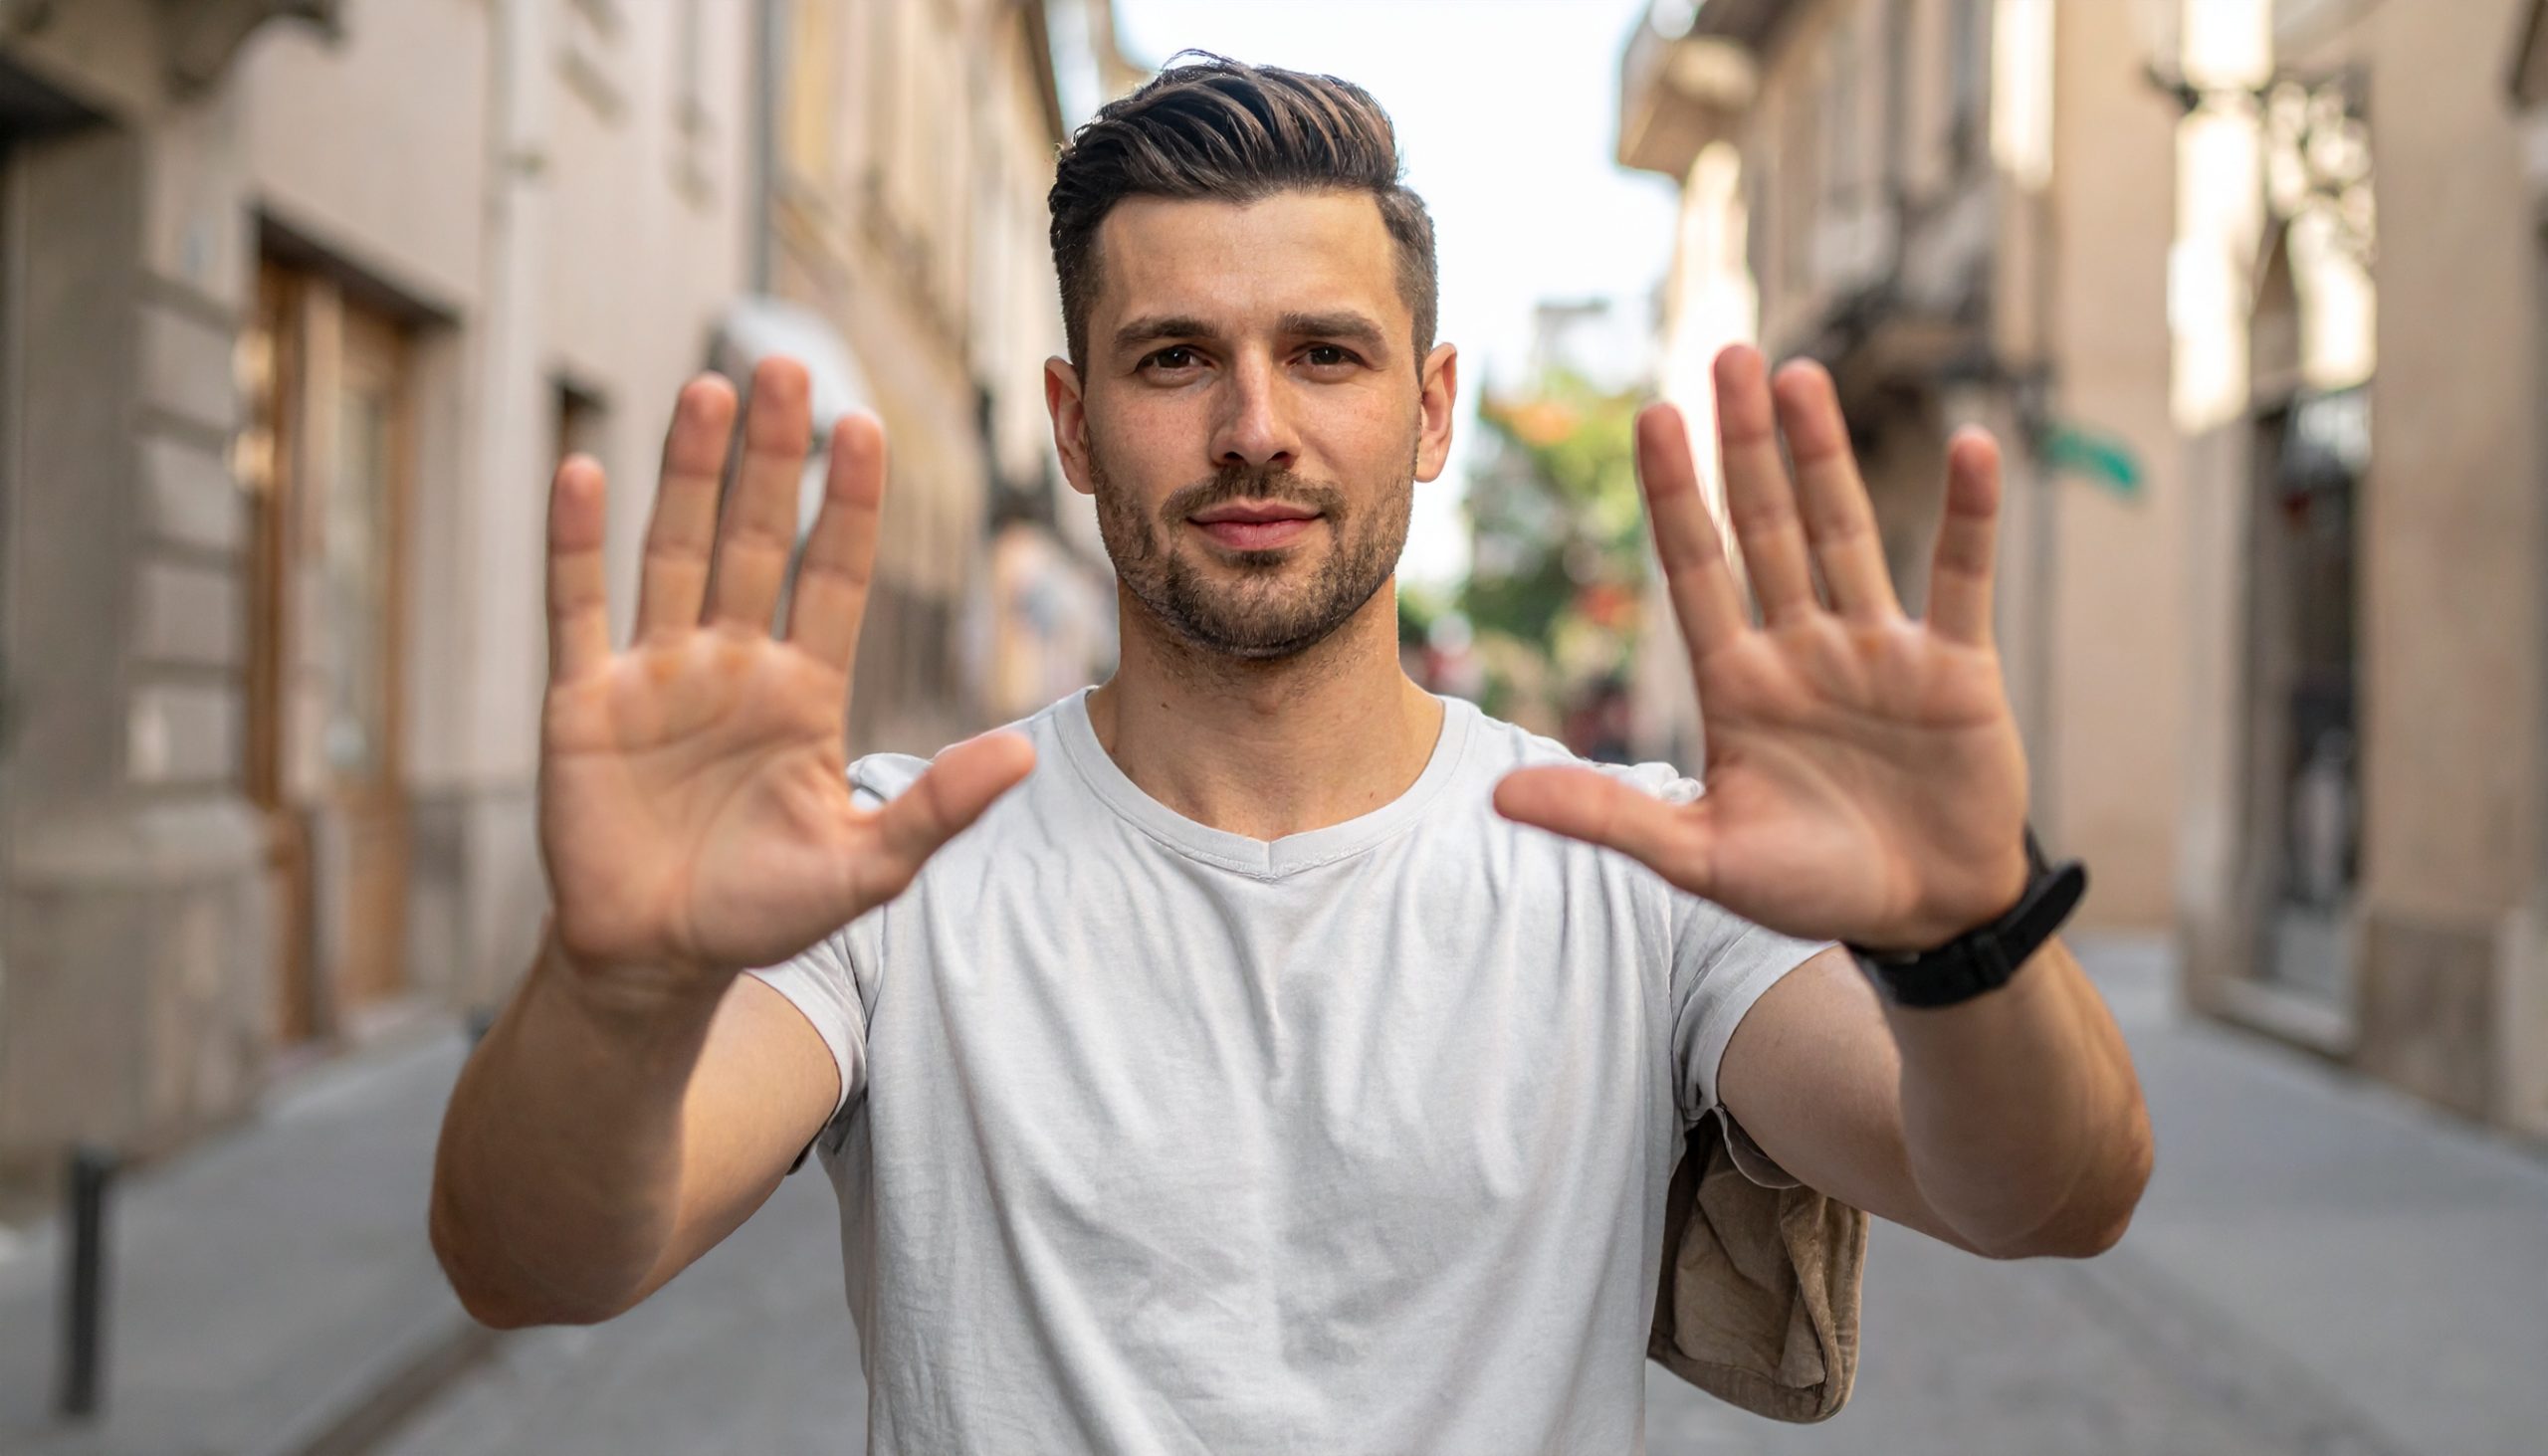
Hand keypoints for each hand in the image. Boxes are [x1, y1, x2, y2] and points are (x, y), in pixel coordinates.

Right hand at [539, 359, 1033, 989]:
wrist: (656, 961)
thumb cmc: (762, 913)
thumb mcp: (865, 869)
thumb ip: (937, 807)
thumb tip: (1025, 754)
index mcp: (804, 690)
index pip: (833, 575)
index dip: (848, 505)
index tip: (868, 427)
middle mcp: (732, 663)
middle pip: (755, 539)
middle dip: (772, 458)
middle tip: (788, 368)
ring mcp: (655, 675)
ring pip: (674, 551)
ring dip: (687, 473)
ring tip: (709, 391)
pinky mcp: (583, 703)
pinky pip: (579, 609)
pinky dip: (577, 545)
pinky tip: (585, 471)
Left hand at [1494, 345, 2030, 951]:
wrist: (1921, 919)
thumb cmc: (1809, 886)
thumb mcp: (1702, 857)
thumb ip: (1609, 818)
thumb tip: (1500, 801)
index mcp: (1736, 682)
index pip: (1695, 568)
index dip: (1674, 495)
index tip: (1649, 417)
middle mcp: (1802, 647)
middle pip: (1765, 527)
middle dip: (1744, 445)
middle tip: (1727, 353)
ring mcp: (1878, 650)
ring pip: (1846, 532)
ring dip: (1825, 457)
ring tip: (1799, 377)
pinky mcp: (1954, 668)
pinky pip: (1961, 579)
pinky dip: (1968, 517)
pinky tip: (1970, 449)